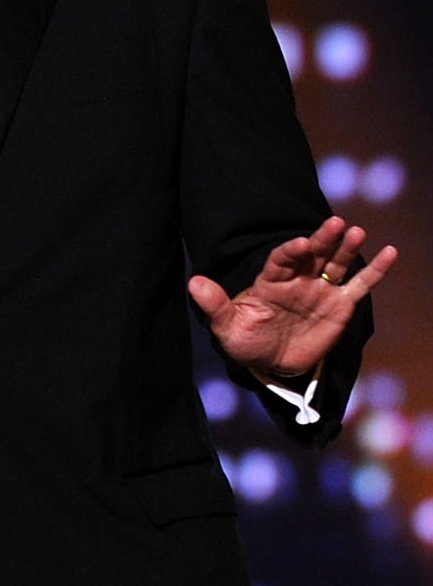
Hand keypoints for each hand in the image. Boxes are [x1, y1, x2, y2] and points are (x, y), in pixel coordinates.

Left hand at [187, 216, 397, 379]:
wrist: (270, 362)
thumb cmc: (245, 340)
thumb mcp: (226, 326)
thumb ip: (214, 304)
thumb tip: (194, 283)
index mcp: (269, 280)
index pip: (281, 260)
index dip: (290, 250)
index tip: (300, 243)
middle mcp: (296, 279)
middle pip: (312, 254)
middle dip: (322, 239)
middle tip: (335, 223)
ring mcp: (319, 290)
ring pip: (335, 264)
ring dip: (346, 248)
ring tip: (357, 232)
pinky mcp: (339, 305)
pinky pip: (359, 285)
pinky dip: (375, 270)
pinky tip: (390, 253)